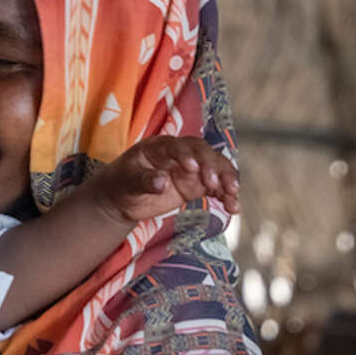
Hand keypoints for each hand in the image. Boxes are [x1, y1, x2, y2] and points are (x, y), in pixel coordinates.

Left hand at [92, 136, 239, 223]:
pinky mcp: (198, 185)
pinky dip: (226, 196)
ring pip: (216, 168)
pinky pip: (217, 188)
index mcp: (161, 146)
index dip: (187, 155)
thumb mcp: (127, 182)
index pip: (178, 146)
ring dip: (227, 179)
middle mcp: (181, 154)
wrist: (124, 199)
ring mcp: (192, 169)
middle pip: (204, 153)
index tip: (192, 169)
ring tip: (233, 195)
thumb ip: (144, 181)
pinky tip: (233, 208)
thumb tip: (162, 182)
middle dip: (212, 167)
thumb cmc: (122, 184)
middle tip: (215, 184)